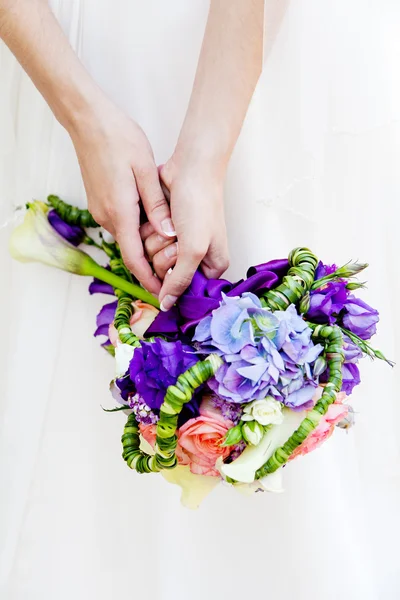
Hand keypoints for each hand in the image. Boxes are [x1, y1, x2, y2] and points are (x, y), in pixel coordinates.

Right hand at [68, 97, 174, 293]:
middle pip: (131, 251)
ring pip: (127, 236)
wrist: (88, 121)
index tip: (163, 292)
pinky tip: (153, 222)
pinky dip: (137, 230)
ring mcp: (100, 209)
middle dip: (152, 263)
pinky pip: (121, 223)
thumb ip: (157, 206)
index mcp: (120, 213)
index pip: (134, 259)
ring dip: (146, 244)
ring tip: (170, 245)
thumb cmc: (119, 140)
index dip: (149, 279)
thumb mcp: (146, 172)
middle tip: (176, 266)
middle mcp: (106, 216)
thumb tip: (169, 235)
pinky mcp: (100, 201)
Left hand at [157, 156, 229, 311]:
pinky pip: (144, 241)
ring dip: (155, 240)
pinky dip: (148, 230)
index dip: (175, 277)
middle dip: (164, 253)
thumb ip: (180, 280)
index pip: (183, 289)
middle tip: (177, 236)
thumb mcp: (194, 248)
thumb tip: (166, 305)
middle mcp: (193, 258)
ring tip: (170, 223)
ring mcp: (175, 243)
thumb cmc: (200, 205)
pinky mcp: (161, 230)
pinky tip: (159, 218)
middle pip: (162, 273)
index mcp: (210, 266)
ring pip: (150, 257)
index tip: (181, 257)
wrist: (190, 169)